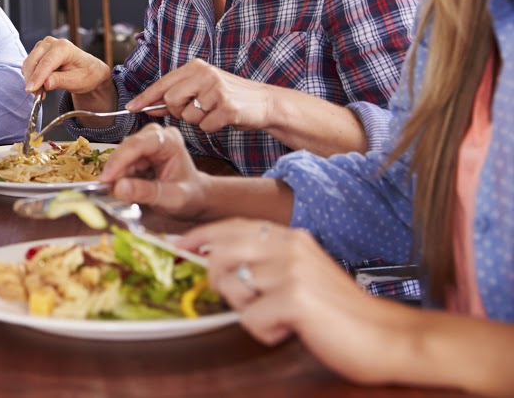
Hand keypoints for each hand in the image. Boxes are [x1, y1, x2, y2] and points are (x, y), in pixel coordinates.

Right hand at [22, 36, 113, 97]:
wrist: (89, 71)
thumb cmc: (86, 74)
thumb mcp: (77, 81)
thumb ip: (60, 81)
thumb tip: (45, 83)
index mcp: (64, 47)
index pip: (46, 62)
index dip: (37, 77)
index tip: (31, 89)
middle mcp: (52, 43)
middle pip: (34, 61)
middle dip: (32, 79)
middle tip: (36, 95)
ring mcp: (44, 46)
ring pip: (29, 63)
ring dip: (31, 79)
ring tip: (40, 92)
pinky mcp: (39, 52)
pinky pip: (30, 64)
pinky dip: (32, 76)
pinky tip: (40, 86)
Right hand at [98, 124, 210, 220]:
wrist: (195, 198)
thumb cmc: (190, 196)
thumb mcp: (173, 198)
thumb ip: (147, 193)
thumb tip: (119, 188)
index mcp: (170, 140)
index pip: (138, 144)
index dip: (119, 161)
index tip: (106, 179)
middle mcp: (155, 136)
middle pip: (126, 149)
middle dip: (115, 170)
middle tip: (106, 190)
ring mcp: (145, 144)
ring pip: (120, 156)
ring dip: (115, 175)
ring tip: (115, 193)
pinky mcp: (137, 154)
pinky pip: (120, 164)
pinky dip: (117, 178)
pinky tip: (118, 189)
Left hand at [129, 59, 276, 133]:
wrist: (265, 102)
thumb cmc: (229, 97)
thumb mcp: (202, 88)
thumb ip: (176, 95)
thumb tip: (147, 106)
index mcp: (196, 67)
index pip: (163, 83)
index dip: (146, 97)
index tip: (131, 108)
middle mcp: (205, 74)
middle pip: (171, 100)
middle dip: (178, 111)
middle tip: (196, 109)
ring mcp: (217, 90)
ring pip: (188, 116)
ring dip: (198, 120)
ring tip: (213, 111)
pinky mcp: (228, 107)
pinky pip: (205, 126)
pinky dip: (211, 127)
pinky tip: (223, 118)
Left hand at [179, 219, 405, 384]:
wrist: (388, 338)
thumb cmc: (340, 313)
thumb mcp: (303, 273)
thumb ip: (267, 261)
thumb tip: (215, 259)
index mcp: (290, 237)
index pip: (232, 227)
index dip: (201, 236)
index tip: (178, 245)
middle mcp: (289, 246)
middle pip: (219, 253)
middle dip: (219, 281)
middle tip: (248, 301)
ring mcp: (291, 270)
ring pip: (231, 287)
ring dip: (248, 311)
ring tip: (279, 316)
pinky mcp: (295, 299)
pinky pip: (250, 319)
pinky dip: (266, 332)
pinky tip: (291, 330)